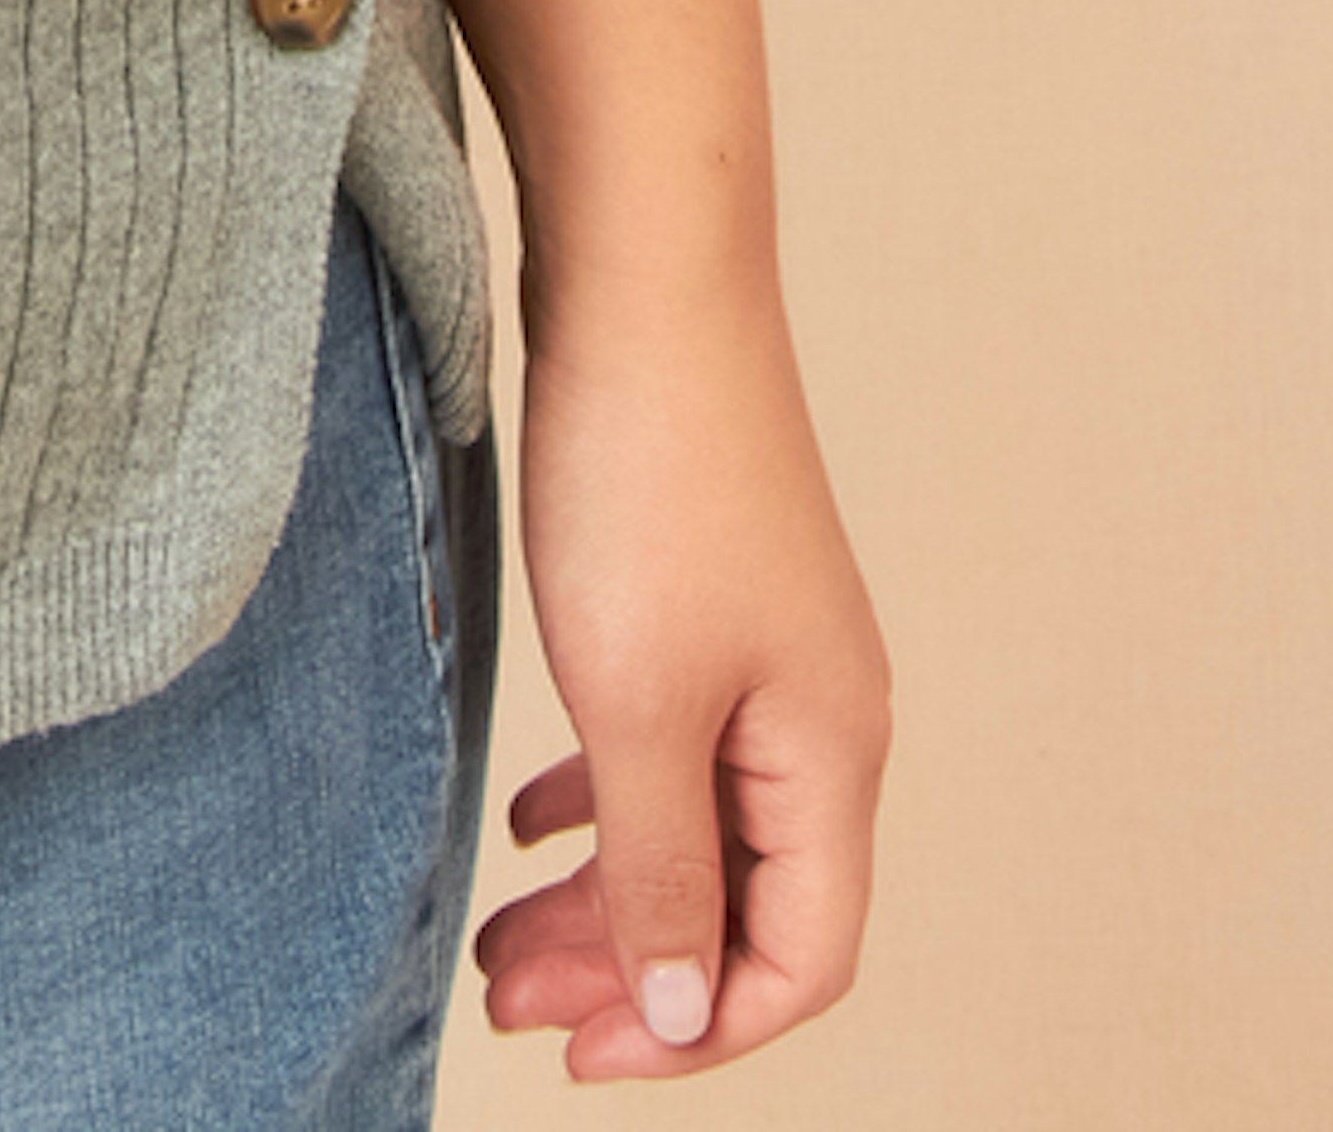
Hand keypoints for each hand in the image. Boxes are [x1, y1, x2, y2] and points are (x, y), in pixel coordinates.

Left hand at [472, 283, 890, 1075]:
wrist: (643, 279)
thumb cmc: (647, 479)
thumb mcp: (636, 704)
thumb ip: (660, 870)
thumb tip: (687, 1014)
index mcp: (832, 753)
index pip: (802, 960)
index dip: (699, 1033)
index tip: (579, 1056)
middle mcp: (819, 712)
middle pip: (746, 902)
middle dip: (632, 971)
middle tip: (507, 998)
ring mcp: (767, 648)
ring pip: (699, 821)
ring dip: (609, 892)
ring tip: (500, 937)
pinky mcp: (711, 595)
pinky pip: (672, 743)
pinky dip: (607, 799)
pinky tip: (534, 817)